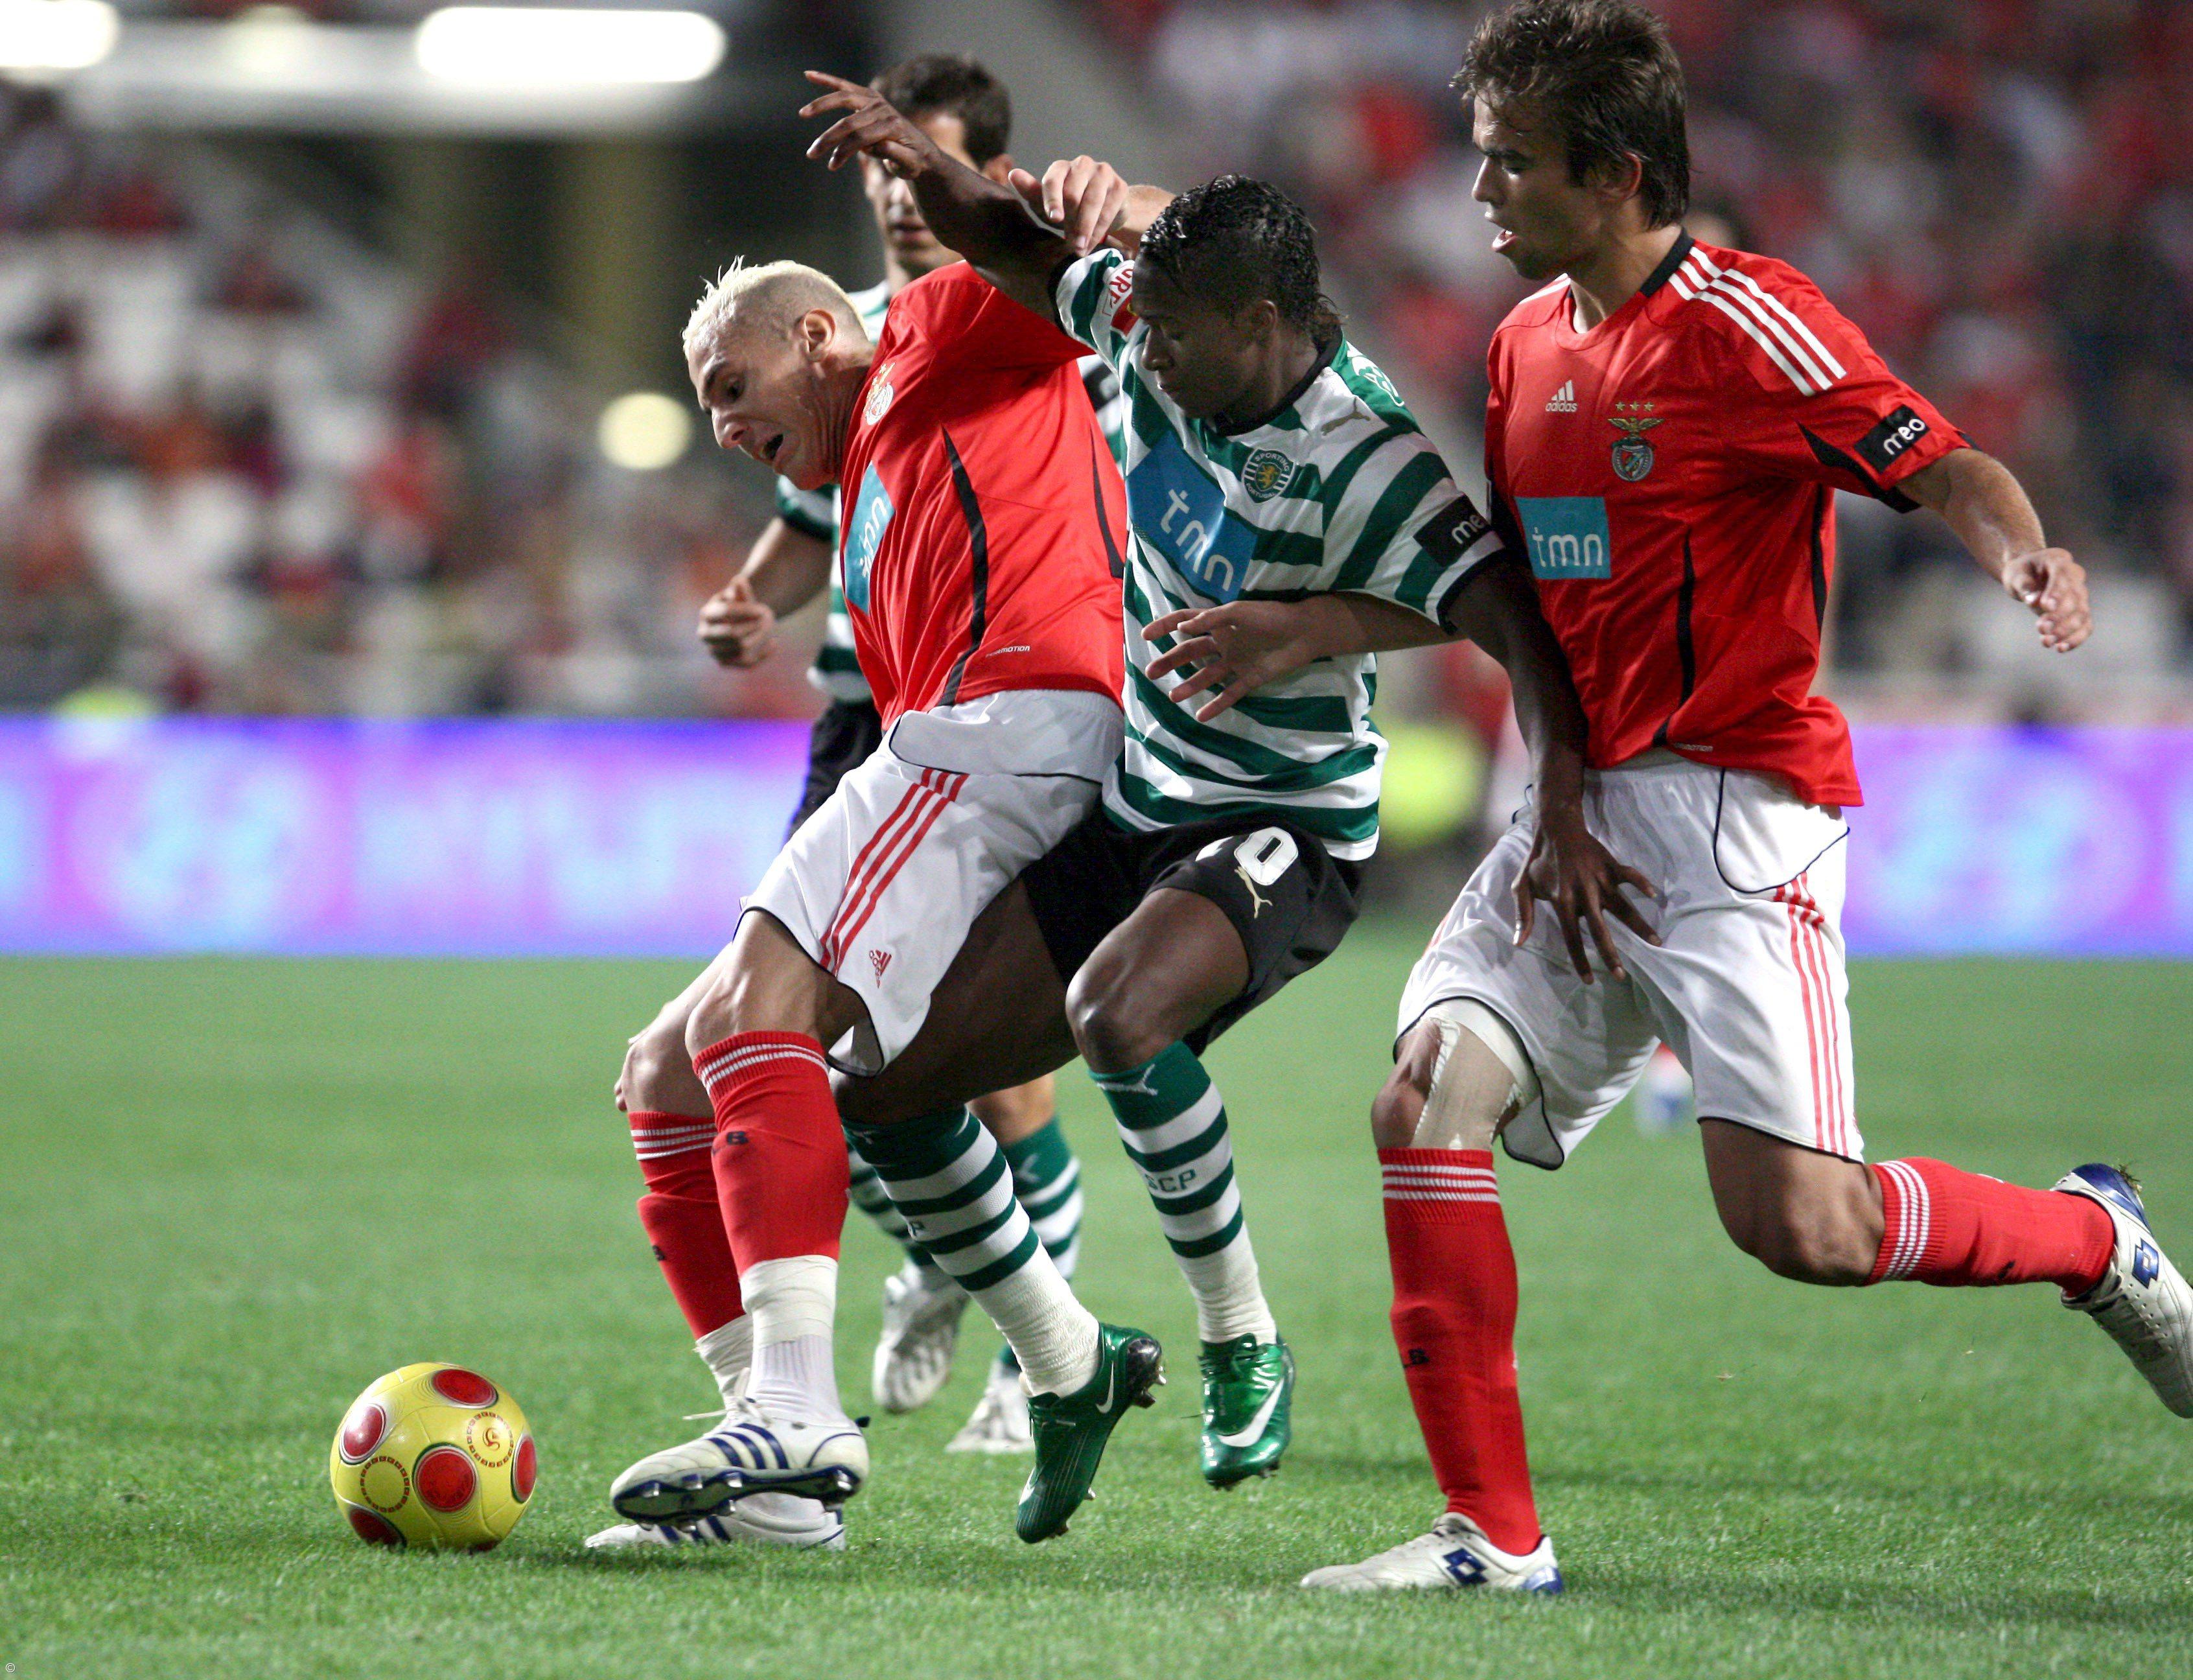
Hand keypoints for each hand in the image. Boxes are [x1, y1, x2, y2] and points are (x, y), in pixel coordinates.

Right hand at [698, 576, 775, 667]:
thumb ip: (741, 590)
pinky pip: (746, 663)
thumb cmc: (741, 606)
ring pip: (742, 648)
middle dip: (754, 626)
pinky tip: (774, 643)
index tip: (761, 609)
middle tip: (766, 619)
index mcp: (706, 613)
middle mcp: (704, 634)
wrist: (741, 624)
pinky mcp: (724, 663)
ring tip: (769, 627)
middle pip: (733, 633)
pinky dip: (763, 654)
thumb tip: (739, 580)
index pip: (726, 612)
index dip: (746, 611)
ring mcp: (713, 650)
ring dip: (760, 637)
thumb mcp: (742, 596)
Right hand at [800, 72, 938, 175]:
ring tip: (803, 114)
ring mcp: (876, 101)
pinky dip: (827, 80)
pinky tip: (808, 74)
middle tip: (811, 154)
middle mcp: (884, 109)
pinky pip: (845, 86)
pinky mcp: (869, 97)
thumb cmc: (914, 162)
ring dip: (821, 105)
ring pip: (843, 98)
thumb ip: (896, 156)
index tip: (832, 165)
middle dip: (828, 138)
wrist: (921, 151)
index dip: (844, 151)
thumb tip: (876, 147)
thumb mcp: (910, 165)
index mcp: (893, 126)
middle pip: (849, 121)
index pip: (861, 138)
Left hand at [1005, 157, 1128, 254]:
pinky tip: (1091, 243)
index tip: (1055, 219)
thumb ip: (1031, 192)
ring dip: (1085, 229)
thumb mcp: (1047, 204)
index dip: (1052, 200)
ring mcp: (1102, 172)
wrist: (1104, 208)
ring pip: (1092, 203)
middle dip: (1070, 222)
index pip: (1053, 180)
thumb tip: (1013, 174)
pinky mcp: (1119, 185)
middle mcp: (1082, 164)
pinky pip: (1108, 211)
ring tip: (1080, 248)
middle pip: (1073, 195)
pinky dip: (1098, 230)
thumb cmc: (1068, 208)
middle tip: (1069, 244)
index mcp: (1060, 167)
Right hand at [1143, 600, 1335, 718]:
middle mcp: (1224, 643)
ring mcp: (1236, 662)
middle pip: (1190, 652)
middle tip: (1150, 672)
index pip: (1186, 623)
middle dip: (1170, 661)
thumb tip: (1181, 628)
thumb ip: (1210, 619)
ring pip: (1207, 676)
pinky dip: (1216, 705)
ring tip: (1173, 696)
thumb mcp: (1239, 612)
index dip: (1165, 627)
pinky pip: (1230, 694)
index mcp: (1219, 623)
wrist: (1304, 633)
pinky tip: (1201, 715)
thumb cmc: (1271, 616)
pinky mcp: (1250, 678)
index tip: (1145, 636)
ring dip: (1189, 685)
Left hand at [1512, 808, 1659, 983]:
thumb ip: (1523, 915)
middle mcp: (1583, 893)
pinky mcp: (1610, 865)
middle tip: (1621, 976)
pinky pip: (1630, 874)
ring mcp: (1599, 879)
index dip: (1580, 959)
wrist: (1555, 828)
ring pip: (1623, 906)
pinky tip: (1655, 895)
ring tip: (1656, 943)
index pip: (1571, 937)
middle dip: (1611, 954)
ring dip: (1639, 924)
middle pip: (1599, 929)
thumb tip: (1518, 942)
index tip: (1590, 980)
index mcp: (1562, 901)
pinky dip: (1642, 882)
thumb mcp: (1522, 887)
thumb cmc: (1538, 861)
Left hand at [2001, 547, 2090, 651]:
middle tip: (2041, 628)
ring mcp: (2080, 594)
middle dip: (2059, 616)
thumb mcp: (2015, 574)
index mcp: (2058, 561)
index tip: (2045, 607)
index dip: (2056, 592)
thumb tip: (2033, 600)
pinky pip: (2085, 625)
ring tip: (2046, 642)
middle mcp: (2075, 576)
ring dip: (2066, 630)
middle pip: (2075, 598)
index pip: (2062, 576)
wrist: (2029, 575)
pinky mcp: (2079, 610)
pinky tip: (2061, 648)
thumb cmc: (2022, 572)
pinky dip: (2076, 638)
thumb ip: (2023, 585)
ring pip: (2082, 613)